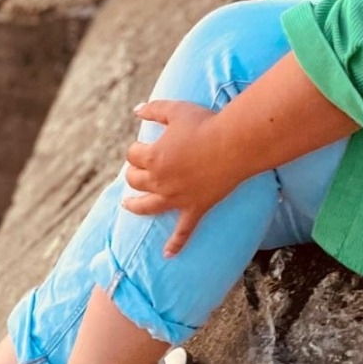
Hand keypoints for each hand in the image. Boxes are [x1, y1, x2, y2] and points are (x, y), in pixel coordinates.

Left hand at [122, 100, 245, 257]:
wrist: (235, 143)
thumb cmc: (205, 123)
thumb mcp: (175, 110)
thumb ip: (153, 109)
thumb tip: (136, 110)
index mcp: (153, 157)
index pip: (132, 156)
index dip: (136, 149)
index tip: (143, 144)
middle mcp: (160, 181)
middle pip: (136, 180)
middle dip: (133, 173)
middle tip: (138, 169)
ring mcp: (177, 198)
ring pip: (148, 206)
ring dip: (135, 205)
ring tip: (127, 204)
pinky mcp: (196, 208)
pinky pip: (183, 231)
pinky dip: (175, 244)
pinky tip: (168, 254)